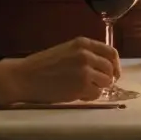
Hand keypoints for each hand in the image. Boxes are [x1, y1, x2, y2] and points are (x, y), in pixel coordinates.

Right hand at [0, 37, 119, 104]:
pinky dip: (90, 97)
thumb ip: (85, 55)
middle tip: (98, 85)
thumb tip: (103, 67)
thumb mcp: (66, 51)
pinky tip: (78, 95)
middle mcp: (86, 54)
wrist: (25, 77)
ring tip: (84, 90)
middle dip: (107, 79)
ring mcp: (85, 70)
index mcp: (82, 43)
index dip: (115, 65)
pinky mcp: (82, 86)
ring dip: (98, 88)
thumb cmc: (42, 66)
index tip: (113, 73)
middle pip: (110, 69)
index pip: (110, 52)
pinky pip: (96, 94)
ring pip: (106, 82)